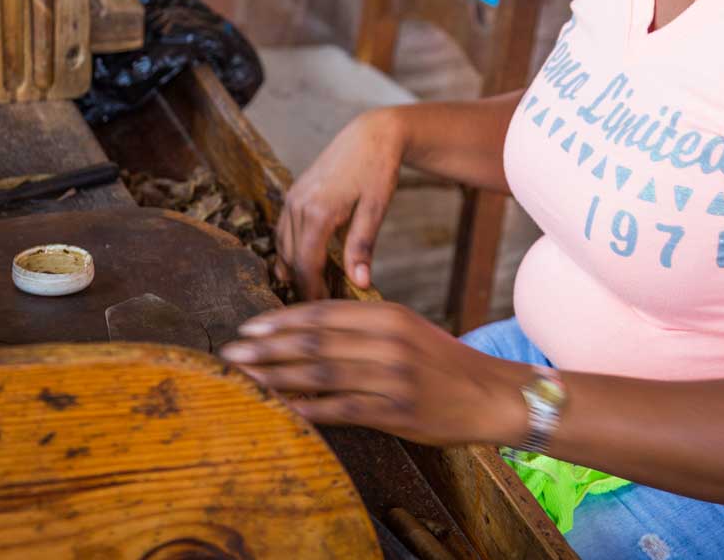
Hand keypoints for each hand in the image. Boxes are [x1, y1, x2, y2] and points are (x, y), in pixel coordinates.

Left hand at [220, 301, 530, 446]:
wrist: (491, 394)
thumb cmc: (444, 363)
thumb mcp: (408, 329)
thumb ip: (364, 326)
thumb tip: (312, 329)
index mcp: (387, 315)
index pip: (322, 313)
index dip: (281, 321)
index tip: (249, 327)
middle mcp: (386, 341)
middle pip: (313, 342)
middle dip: (267, 347)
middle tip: (232, 352)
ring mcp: (391, 376)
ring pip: (320, 374)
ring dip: (275, 376)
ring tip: (244, 378)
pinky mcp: (395, 410)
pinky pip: (340, 409)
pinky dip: (306, 408)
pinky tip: (281, 408)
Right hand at [274, 109, 405, 299]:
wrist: (370, 134)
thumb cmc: (378, 169)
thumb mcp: (376, 208)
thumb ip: (362, 246)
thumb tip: (360, 283)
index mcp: (318, 212)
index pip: (306, 265)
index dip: (312, 291)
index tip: (323, 309)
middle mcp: (298, 205)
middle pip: (292, 259)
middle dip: (303, 285)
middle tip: (319, 307)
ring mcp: (293, 198)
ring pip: (283, 245)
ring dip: (294, 269)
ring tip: (310, 291)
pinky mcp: (294, 194)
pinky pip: (283, 230)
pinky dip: (289, 250)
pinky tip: (300, 264)